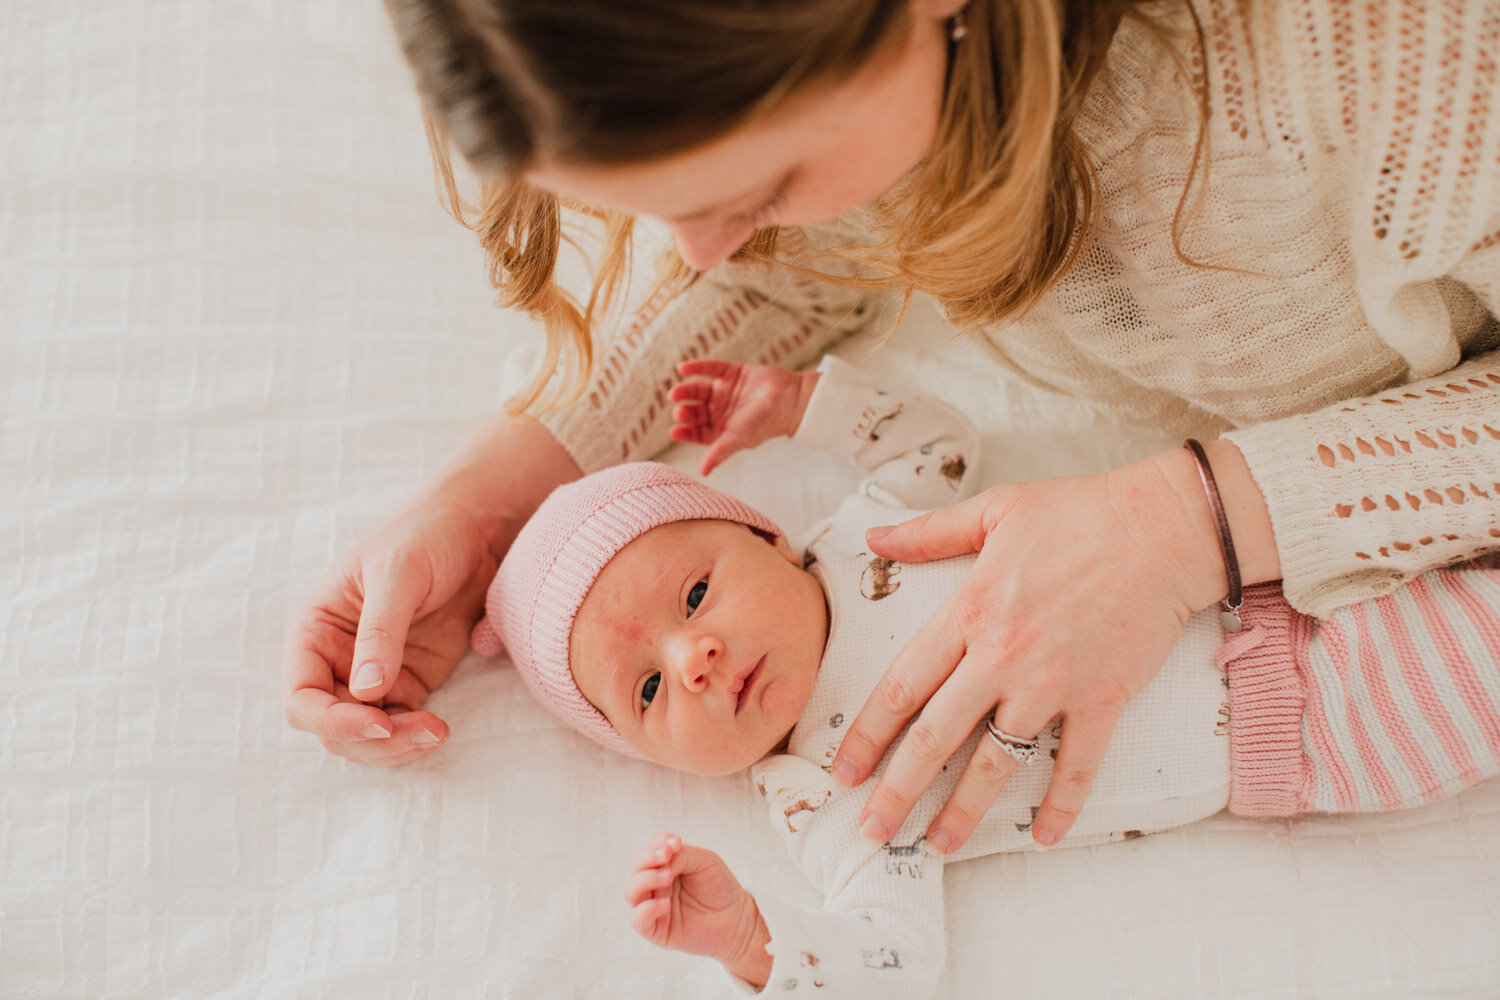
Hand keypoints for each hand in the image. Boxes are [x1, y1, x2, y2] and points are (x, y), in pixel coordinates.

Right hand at [280, 492, 494, 763]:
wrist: (476, 529)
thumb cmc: (426, 536)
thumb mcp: (399, 574)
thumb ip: (381, 631)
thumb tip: (366, 690)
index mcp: (315, 630)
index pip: (301, 698)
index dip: (331, 722)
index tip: (377, 724)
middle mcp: (336, 659)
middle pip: (332, 728)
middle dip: (371, 742)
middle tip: (422, 732)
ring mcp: (373, 675)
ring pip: (366, 737)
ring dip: (396, 747)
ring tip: (437, 733)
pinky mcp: (410, 683)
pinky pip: (401, 727)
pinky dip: (415, 738)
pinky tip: (441, 730)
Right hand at [624, 833, 770, 985]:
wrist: (737, 918)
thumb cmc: (719, 886)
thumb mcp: (703, 861)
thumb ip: (680, 856)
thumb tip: (662, 860)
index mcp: (663, 867)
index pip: (649, 851)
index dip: (658, 843)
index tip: (676, 842)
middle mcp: (654, 886)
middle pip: (635, 868)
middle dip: (647, 858)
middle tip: (666, 856)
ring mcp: (652, 907)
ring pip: (630, 891)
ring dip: (645, 879)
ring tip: (668, 876)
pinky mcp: (655, 930)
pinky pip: (637, 920)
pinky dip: (647, 909)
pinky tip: (665, 903)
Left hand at [668, 359, 817, 474]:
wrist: (789, 399)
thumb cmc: (765, 424)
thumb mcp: (739, 439)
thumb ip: (720, 452)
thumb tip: (703, 472)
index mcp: (721, 429)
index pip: (696, 432)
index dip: (684, 432)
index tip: (674, 431)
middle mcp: (719, 411)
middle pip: (695, 411)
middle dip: (685, 411)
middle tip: (679, 411)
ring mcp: (724, 391)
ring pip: (698, 390)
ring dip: (686, 390)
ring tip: (675, 392)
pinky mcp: (731, 373)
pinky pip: (710, 368)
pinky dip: (696, 367)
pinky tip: (683, 368)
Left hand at [831, 446, 1266, 851]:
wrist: (1165, 527)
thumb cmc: (1079, 511)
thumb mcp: (994, 510)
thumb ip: (928, 533)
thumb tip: (872, 538)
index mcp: (968, 611)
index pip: (903, 686)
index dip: (868, 733)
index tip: (844, 769)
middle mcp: (1002, 657)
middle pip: (936, 737)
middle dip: (898, 789)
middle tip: (872, 827)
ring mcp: (1053, 684)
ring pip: (996, 763)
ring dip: (964, 810)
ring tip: (937, 844)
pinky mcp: (1102, 700)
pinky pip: (1077, 767)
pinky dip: (1060, 806)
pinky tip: (1043, 837)